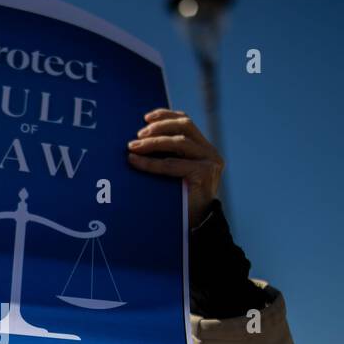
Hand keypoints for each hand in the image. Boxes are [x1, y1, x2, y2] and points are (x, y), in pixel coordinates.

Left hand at [126, 108, 223, 227]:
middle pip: (184, 126)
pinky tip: (136, 162)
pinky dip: (151, 163)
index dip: (166, 115)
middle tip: (137, 136)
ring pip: (179, 142)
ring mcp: (210, 163)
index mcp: (204, 149)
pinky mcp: (204, 175)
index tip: (145, 117)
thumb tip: (137, 142)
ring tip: (133, 147)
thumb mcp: (175, 174)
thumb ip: (167, 157)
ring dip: (152, 143)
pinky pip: (173, 164)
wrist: (197, 228)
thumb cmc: (180, 201)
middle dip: (158, 127)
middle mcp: (210, 153)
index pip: (186, 122)